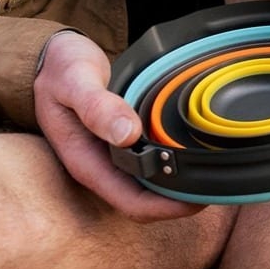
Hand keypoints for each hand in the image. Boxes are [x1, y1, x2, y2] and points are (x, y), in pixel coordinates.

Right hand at [33, 31, 203, 220]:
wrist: (51, 59)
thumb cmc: (59, 70)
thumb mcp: (73, 81)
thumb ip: (97, 106)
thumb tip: (127, 135)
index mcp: (87, 163)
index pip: (132, 204)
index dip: (167, 208)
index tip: (198, 197)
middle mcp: (101, 168)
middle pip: (147, 203)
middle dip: (181, 202)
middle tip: (218, 184)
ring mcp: (112, 159)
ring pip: (152, 188)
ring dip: (180, 186)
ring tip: (213, 171)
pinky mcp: (123, 146)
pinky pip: (151, 167)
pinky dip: (174, 166)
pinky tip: (194, 153)